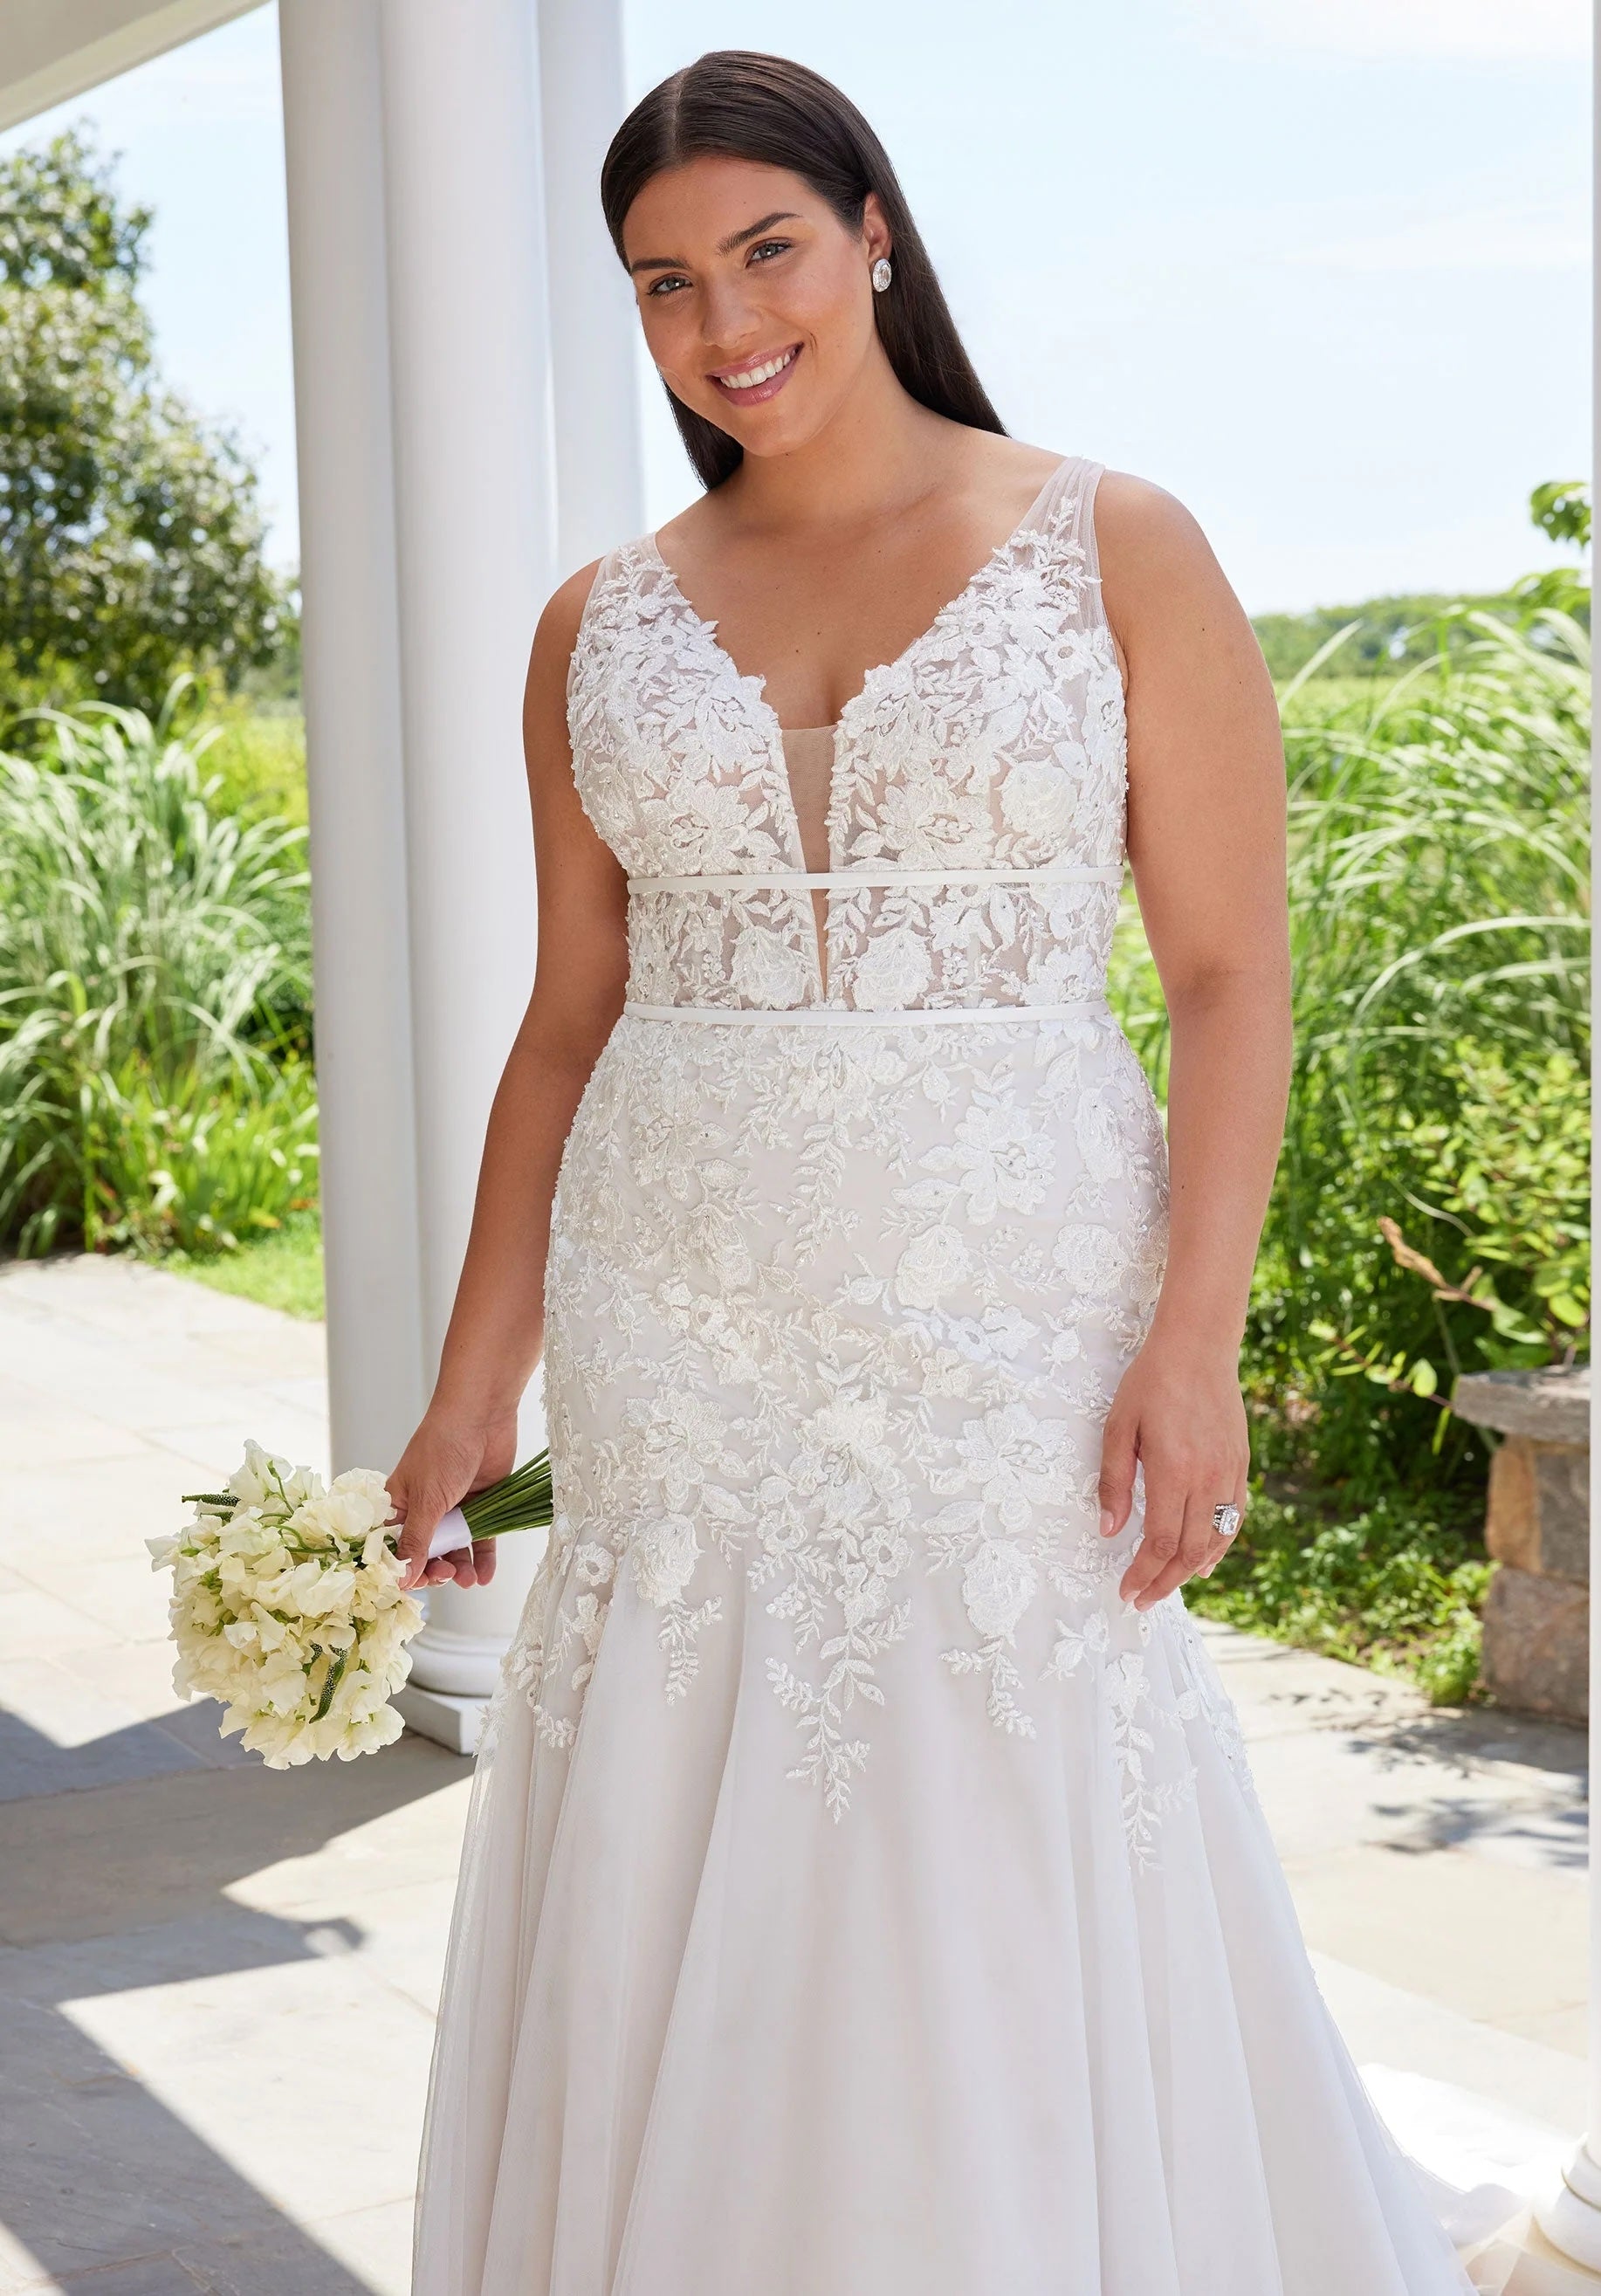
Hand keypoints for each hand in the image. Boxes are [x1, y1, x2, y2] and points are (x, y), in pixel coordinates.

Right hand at [387, 1408, 519, 1592]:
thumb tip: (400, 1580)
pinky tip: (483, 1576)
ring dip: (459, 1569)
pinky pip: (480, 1540)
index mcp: (398, 1505)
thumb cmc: (443, 1448)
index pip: (394, 1547)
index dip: (401, 1569)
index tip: (412, 1587)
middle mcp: (424, 1509)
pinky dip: (482, 1559)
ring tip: (467, 1580)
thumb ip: (417, 1541)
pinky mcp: (481, 1505)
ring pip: (454, 1549)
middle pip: (426, 1553)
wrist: (482, 1414)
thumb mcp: (427, 1500)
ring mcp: (454, 1508)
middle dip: (434, 1570)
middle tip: (446, 1575)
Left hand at [1096, 1336, 1248, 1610]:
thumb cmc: (1150, 1384)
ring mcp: (1229, 1474)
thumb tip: (1109, 1531)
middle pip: (1189, 1551)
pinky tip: (1204, 1561)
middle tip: (1141, 1600)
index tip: (1126, 1592)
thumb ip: (1114, 1482)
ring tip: (1166, 1586)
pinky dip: (1219, 1546)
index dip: (1143, 1574)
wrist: (1198, 1348)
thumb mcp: (1118, 1428)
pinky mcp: (1241, 1466)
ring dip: (1191, 1570)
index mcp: (1173, 1471)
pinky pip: (1234, 1518)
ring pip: (1216, 1540)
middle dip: (1164, 1582)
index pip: (1160, 1542)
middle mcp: (1207, 1479)